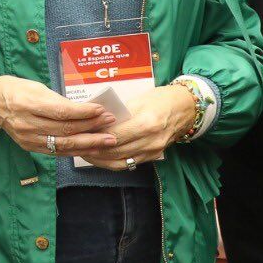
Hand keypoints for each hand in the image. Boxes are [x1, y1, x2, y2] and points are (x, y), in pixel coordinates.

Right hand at [0, 75, 118, 156]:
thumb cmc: (17, 89)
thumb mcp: (37, 88)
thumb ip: (59, 101)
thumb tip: (86, 110)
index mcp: (28, 104)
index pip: (61, 112)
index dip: (84, 113)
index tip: (102, 110)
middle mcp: (27, 124)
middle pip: (65, 130)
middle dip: (92, 128)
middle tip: (111, 125)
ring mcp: (28, 138)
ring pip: (63, 144)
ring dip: (89, 143)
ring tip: (108, 140)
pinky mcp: (30, 147)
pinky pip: (57, 151)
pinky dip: (75, 150)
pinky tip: (91, 148)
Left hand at [78, 85, 195, 169]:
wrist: (185, 108)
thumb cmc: (159, 99)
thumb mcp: (137, 100)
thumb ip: (117, 113)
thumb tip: (93, 121)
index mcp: (146, 123)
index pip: (114, 136)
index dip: (95, 137)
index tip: (80, 134)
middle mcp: (151, 141)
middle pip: (116, 151)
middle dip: (94, 150)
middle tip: (77, 145)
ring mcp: (153, 151)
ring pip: (121, 162)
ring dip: (101, 160)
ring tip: (84, 153)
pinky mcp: (154, 156)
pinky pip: (129, 163)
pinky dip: (113, 161)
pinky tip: (100, 157)